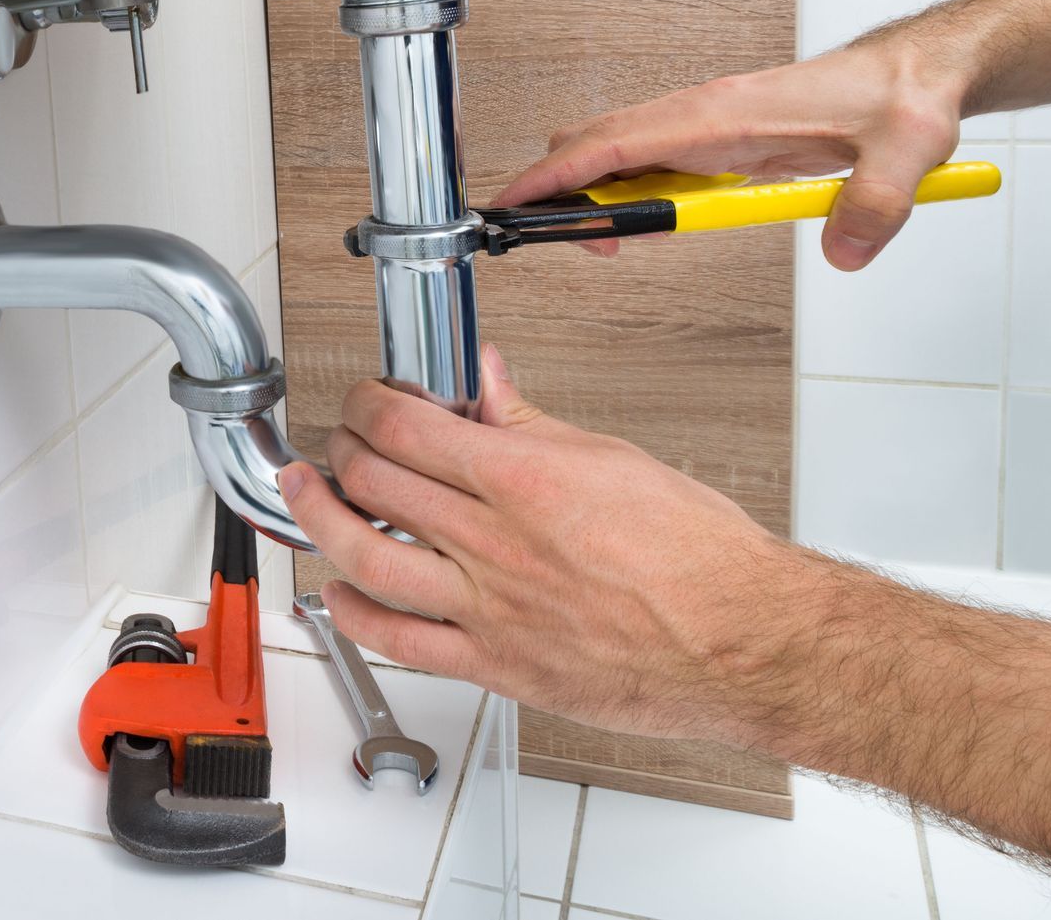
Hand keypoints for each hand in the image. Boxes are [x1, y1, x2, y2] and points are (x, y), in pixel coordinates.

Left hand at [279, 346, 819, 745]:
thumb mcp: (615, 461)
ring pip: (368, 558)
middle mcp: (497, 544)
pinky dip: (356, 613)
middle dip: (343, 451)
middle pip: (377, 484)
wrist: (743, 642)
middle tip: (339, 442)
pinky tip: (340, 592)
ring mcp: (490, 609)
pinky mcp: (497, 666)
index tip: (366, 400)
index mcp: (526, 480)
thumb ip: (535, 424)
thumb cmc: (700, 560)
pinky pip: (400, 642)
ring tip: (307, 495)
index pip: (408, 428)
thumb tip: (491, 384)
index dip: (368, 405)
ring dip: (322, 519)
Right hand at [491, 42, 965, 269]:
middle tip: (568, 243)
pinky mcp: (721, 139)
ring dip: (600, 197)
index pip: (617, 142)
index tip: (517, 202)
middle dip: (563, 192)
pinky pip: (653, 163)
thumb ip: (875, 206)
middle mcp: (704, 113)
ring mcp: (708, 124)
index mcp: (725, 113)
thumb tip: (843, 253)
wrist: (918, 74)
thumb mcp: (903, 154)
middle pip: (598, 144)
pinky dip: (633, 193)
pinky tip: (654, 223)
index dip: (558, 174)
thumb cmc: (903, 100)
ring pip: (620, 152)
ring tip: (611, 242)